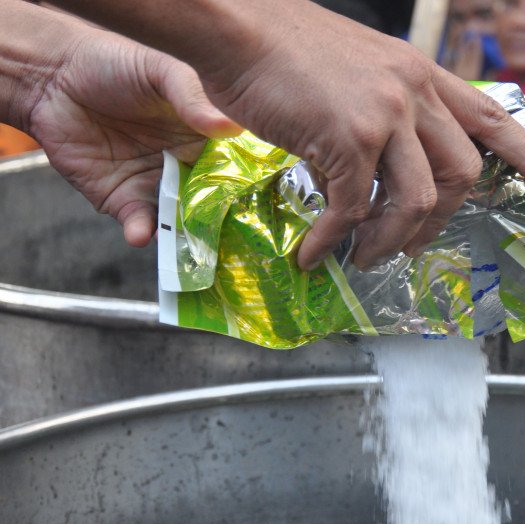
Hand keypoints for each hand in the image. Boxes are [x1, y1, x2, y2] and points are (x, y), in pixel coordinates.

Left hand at [25, 27, 240, 245]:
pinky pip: (139, 223)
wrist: (51, 78)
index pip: (232, 166)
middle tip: (232, 233)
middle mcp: (184, 165)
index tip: (258, 197)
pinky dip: (143, 232)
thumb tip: (231, 127)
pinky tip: (142, 233)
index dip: (243, 182)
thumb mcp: (161, 71)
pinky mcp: (121, 199)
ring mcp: (153, 185)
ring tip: (189, 242)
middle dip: (220, 217)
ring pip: (179, 218)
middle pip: (211, 199)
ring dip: (185, 233)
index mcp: (202, 135)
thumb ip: (193, 98)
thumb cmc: (112, 64)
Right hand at [193, 1, 524, 269]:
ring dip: (391, 240)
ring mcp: (386, 113)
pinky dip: (334, 238)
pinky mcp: (349, 137)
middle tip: (409, 244)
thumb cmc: (285, 48)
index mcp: (420, 73)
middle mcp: (414, 92)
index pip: (489, 115)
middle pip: (462, 173)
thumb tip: (376, 168)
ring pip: (417, 200)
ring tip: (363, 255)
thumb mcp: (357, 69)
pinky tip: (315, 251)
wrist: (236, 26)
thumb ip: (383, 112)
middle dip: (441, 220)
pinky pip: (354, 208)